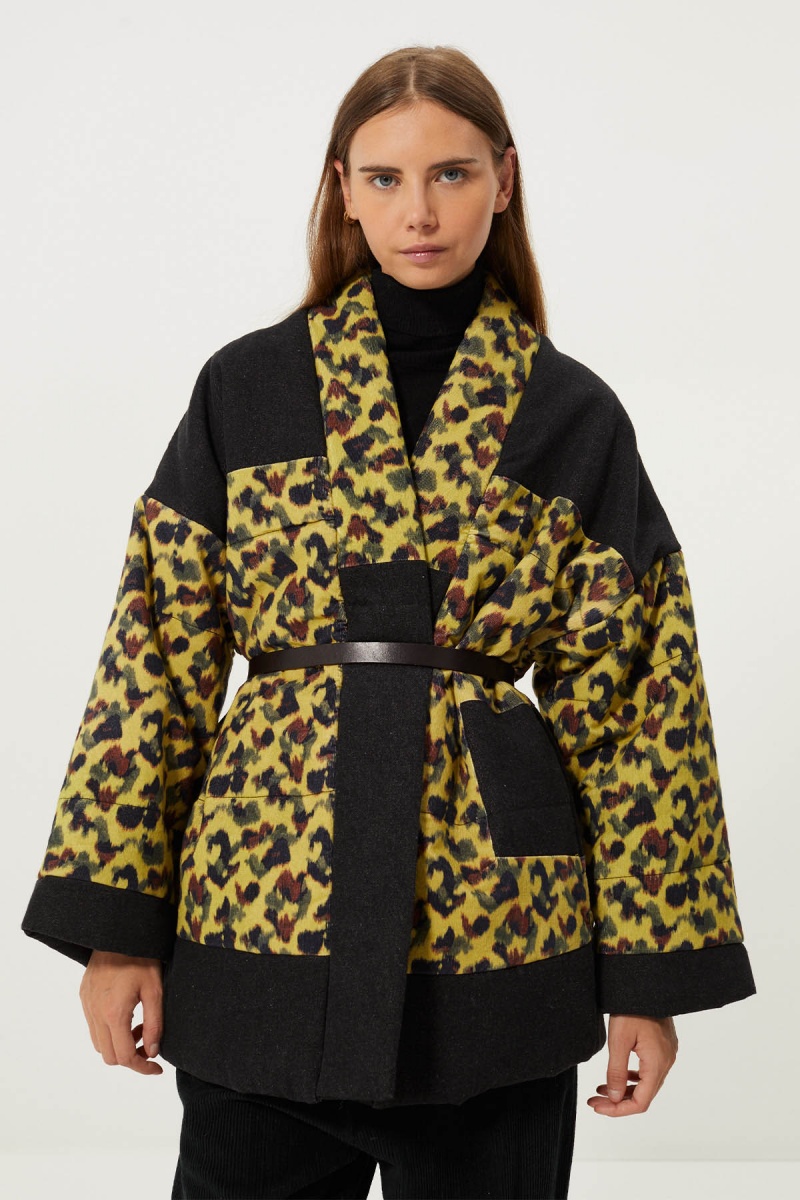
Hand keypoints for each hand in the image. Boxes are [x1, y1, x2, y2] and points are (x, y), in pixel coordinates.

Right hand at [79, 949, 164, 1075]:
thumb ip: (155, 1024)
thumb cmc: (141, 958)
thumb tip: (153, 1052)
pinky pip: (93, 1027)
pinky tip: (126, 1015)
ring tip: (139, 1026)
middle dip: (131, 1056)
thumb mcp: (155, 991)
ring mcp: (87, 1005)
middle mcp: (95, 1013)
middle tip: (149, 1042)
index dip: (142, 1067)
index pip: (125, 1057)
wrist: (118, 932)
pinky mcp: (84, 997)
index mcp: (114, 1014)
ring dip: (119, 1044)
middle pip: (109, 1056)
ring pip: (99, 1044)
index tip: (157, 1068)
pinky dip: (109, 1031)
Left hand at [587, 1014, 677, 1116]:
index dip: (618, 1110)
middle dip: (618, 1101)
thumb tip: (613, 1098)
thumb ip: (616, 1072)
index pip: (641, 1102)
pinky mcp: (663, 1046)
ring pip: (647, 1084)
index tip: (597, 1106)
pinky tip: (618, 1076)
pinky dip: (633, 1078)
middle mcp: (666, 1062)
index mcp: (657, 1063)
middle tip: (594, 1100)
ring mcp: (667, 1054)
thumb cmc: (631, 1007)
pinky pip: (649, 1070)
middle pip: (644, 1095)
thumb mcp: (618, 1040)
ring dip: (625, 1090)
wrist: (646, 983)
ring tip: (601, 1089)